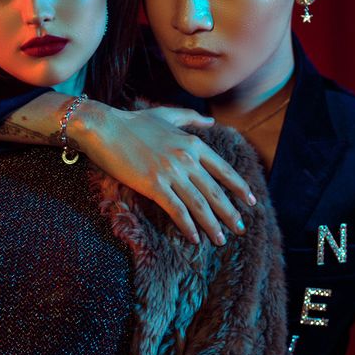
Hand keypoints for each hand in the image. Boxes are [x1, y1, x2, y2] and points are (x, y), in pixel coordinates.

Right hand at [72, 102, 256, 244]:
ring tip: (221, 239)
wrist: (104, 127)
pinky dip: (188, 226)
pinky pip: (176, 210)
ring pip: (199, 204)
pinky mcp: (153, 185)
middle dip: (230, 212)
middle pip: (215, 191)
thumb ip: (191, 118)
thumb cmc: (132, 122)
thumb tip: (211, 122)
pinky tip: (195, 238)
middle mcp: (186, 159)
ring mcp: (170, 172)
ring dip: (212, 224)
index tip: (250, 201)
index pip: (223, 170)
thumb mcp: (166, 114)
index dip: (239, 187)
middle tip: (240, 228)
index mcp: (192, 143)